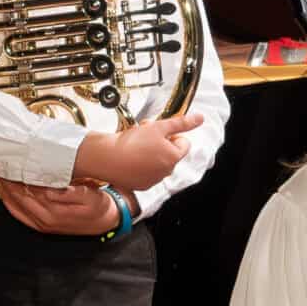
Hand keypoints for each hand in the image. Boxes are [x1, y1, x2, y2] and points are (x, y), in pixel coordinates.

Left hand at [1, 179, 123, 235]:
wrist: (105, 222)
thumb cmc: (98, 206)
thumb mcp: (90, 196)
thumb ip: (69, 193)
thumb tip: (50, 190)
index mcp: (56, 212)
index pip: (31, 192)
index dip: (20, 179)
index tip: (12, 168)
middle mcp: (47, 220)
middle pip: (21, 199)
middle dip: (10, 185)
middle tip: (2, 171)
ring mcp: (44, 225)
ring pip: (18, 209)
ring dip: (8, 194)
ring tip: (1, 180)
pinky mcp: (44, 227)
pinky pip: (22, 217)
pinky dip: (12, 206)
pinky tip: (7, 197)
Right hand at [75, 112, 203, 192]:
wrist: (106, 157)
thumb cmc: (131, 142)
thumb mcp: (159, 126)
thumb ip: (181, 123)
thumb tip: (200, 119)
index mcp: (173, 158)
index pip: (183, 143)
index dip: (171, 134)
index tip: (158, 130)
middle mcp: (166, 172)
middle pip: (170, 152)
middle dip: (159, 141)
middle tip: (144, 133)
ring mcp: (153, 180)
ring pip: (157, 162)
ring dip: (149, 152)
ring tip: (134, 144)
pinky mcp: (140, 186)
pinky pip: (145, 172)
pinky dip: (139, 164)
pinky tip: (129, 157)